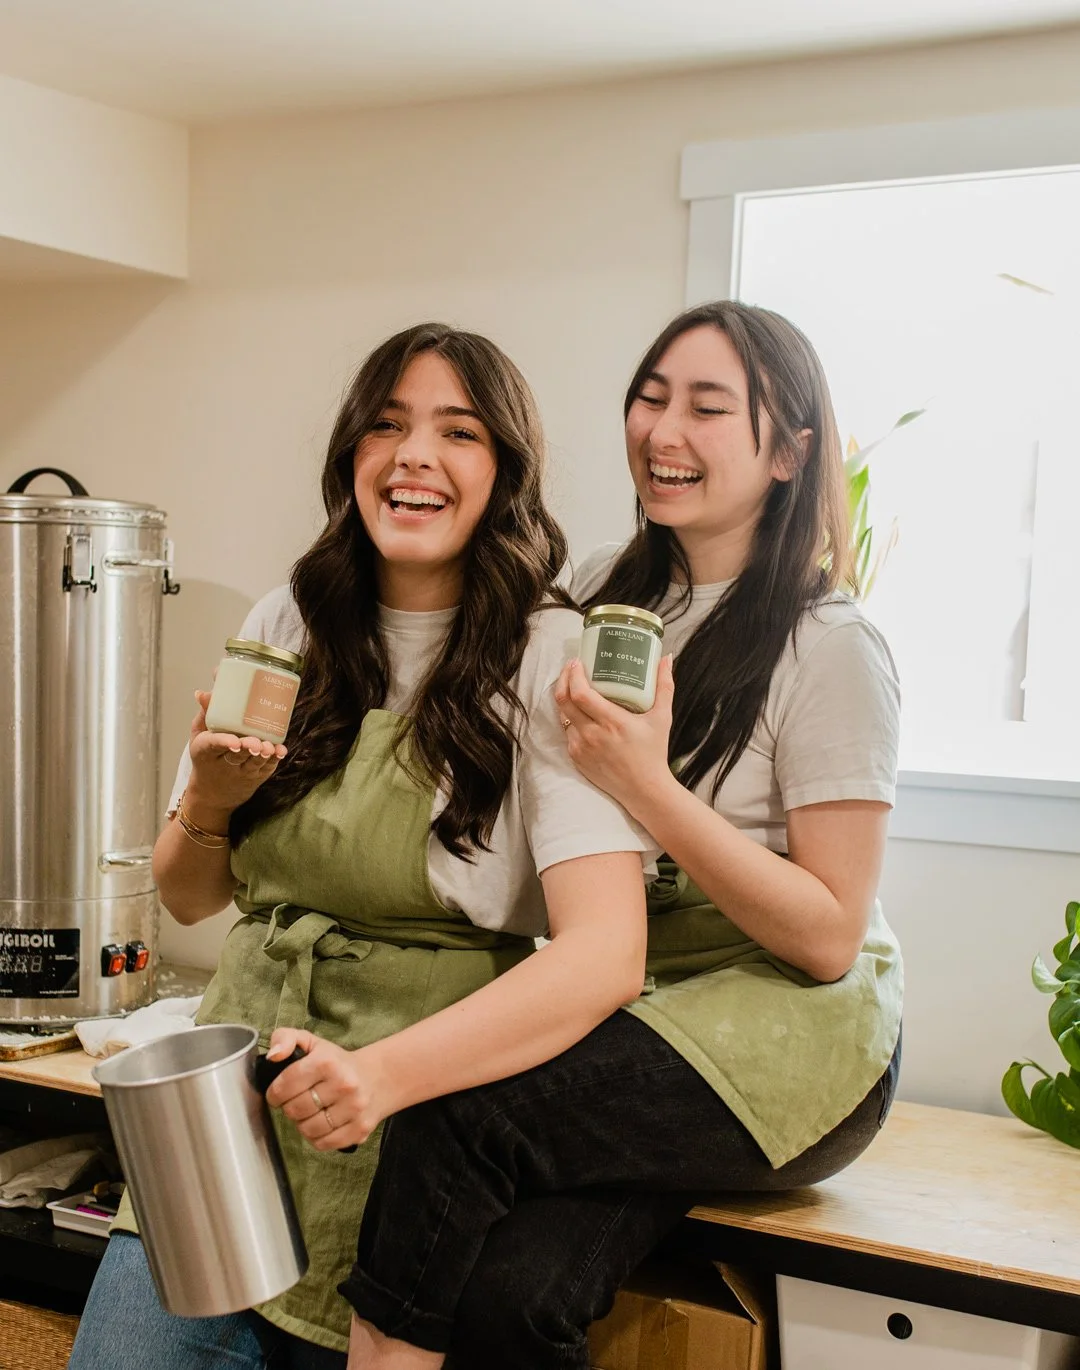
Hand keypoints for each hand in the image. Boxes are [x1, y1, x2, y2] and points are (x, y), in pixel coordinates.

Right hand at [185, 689, 286, 817]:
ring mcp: (241, 772)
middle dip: (248, 748)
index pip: (214, 745)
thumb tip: (203, 692)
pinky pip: (266, 768)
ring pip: (254, 763)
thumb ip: (205, 714)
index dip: (225, 742)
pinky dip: (274, 759)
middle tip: (256, 743)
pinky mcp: (256, 777)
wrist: (212, 794)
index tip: (234, 741)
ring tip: (268, 747)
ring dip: (263, 754)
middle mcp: (224, 764)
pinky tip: (280, 751)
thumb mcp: (199, 736)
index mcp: (206, 751)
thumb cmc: (207, 756)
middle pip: (237, 755)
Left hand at [264, 1028, 391, 1150]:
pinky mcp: (359, 1129)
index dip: (275, 1093)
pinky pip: (323, 1144)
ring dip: (303, 1123)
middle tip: (297, 1100)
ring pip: (307, 1130)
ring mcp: (354, 1109)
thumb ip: (284, 1038)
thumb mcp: (310, 1042)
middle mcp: (344, 1084)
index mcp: (327, 1062)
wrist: (378, 1077)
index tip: (278, 1093)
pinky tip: (322, 1123)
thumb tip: (274, 1056)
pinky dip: (317, 1137)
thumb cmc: (337, 1062)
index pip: (285, 1085)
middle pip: (294, 1110)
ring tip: (310, 1112)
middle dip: (289, 1107)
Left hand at [554, 656, 676, 817]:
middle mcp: (592, 735)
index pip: (581, 694)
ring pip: (563, 716)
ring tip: (575, 687)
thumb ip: (664, 686)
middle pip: (564, 701)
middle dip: (563, 680)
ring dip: (567, 699)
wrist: (644, 790)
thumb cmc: (654, 753)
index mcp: (612, 722)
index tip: (577, 662)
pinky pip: (567, 732)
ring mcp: (581, 748)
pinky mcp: (576, 758)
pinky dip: (571, 720)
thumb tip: (666, 659)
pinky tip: (580, 712)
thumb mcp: (662, 718)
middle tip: (571, 668)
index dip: (573, 675)